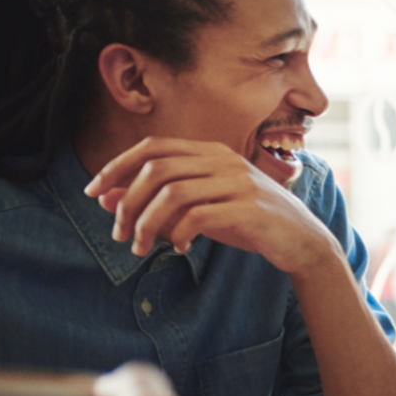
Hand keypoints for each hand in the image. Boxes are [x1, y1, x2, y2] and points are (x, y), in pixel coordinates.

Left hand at [83, 137, 338, 275]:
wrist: (302, 241)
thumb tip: (105, 199)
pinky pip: (199, 216)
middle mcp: (224, 160)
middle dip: (127, 202)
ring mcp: (240, 181)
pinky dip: (180, 233)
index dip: (116, 166)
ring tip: (141, 247)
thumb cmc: (248, 223)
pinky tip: (179, 248)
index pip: (152, 147)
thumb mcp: (200, 210)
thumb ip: (158, 202)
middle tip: (118, 232)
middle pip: (156, 169)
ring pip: (172, 193)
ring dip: (147, 223)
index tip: (92, 193)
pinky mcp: (251, 207)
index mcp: (211, 152)